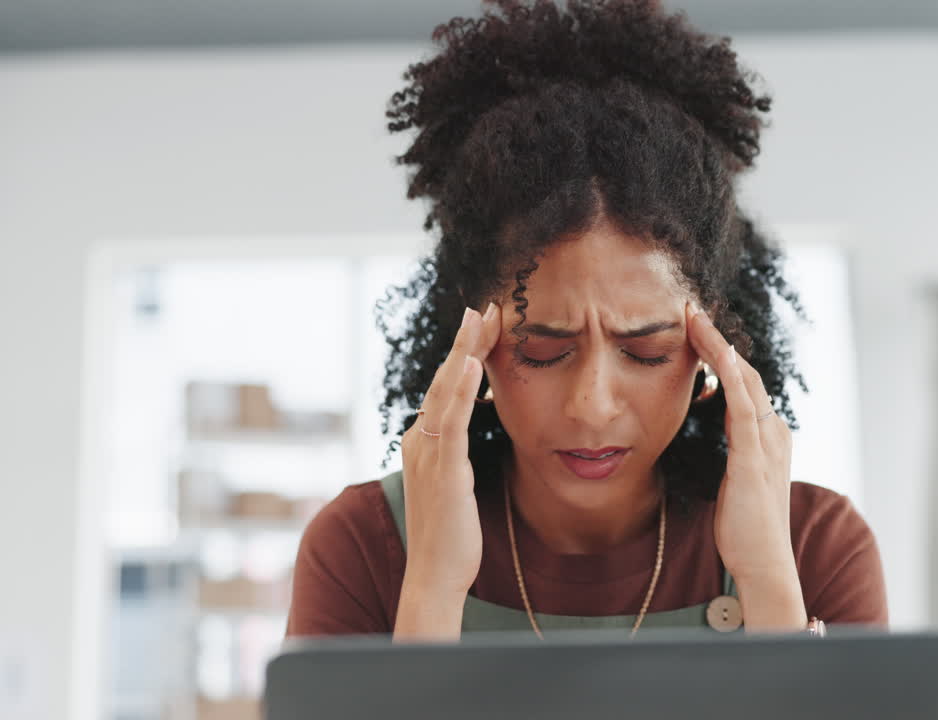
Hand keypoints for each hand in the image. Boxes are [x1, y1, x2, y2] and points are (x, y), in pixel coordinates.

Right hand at [396, 302, 500, 636]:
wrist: (434, 574)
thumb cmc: (451, 532)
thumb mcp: (458, 480)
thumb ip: (462, 449)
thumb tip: (482, 421)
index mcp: (426, 440)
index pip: (448, 386)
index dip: (465, 353)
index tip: (486, 322)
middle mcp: (420, 440)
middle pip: (445, 380)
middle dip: (466, 341)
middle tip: (486, 305)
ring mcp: (427, 453)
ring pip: (446, 392)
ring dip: (463, 352)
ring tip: (479, 319)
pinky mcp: (441, 470)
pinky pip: (451, 422)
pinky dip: (461, 390)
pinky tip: (473, 364)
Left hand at [685, 301, 805, 630]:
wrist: (763, 564)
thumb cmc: (744, 527)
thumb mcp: (734, 478)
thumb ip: (729, 449)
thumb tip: (711, 427)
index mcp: (769, 437)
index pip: (745, 383)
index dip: (722, 354)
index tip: (696, 329)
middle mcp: (774, 433)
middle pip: (747, 373)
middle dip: (719, 339)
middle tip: (692, 309)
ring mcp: (767, 444)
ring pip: (745, 380)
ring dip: (720, 347)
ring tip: (695, 318)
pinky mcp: (753, 459)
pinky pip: (742, 407)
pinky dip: (730, 376)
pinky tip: (714, 354)